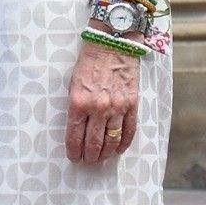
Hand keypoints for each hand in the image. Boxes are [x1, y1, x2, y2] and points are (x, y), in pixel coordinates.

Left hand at [65, 40, 138, 164]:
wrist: (112, 43)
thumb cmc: (89, 61)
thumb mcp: (73, 82)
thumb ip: (76, 106)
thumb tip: (77, 128)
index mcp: (78, 101)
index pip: (74, 136)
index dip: (73, 151)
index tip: (74, 157)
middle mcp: (97, 108)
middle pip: (94, 143)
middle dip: (89, 156)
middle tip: (87, 161)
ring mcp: (116, 107)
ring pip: (111, 141)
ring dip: (105, 154)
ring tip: (101, 158)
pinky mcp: (132, 104)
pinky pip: (129, 131)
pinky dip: (123, 144)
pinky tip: (118, 149)